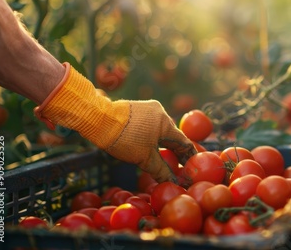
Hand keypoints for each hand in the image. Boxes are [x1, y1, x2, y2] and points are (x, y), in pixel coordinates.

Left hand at [35, 63, 196, 182]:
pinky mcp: (137, 108)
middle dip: (176, 150)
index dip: (188, 156)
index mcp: (166, 124)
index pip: (184, 142)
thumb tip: (173, 183)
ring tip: (163, 156)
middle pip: (173, 135)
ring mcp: (149, 108)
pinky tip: (148, 144)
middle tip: (177, 165)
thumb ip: (161, 170)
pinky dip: (153, 135)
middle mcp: (161, 112)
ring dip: (163, 143)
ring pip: (161, 129)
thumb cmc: (125, 139)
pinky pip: (151, 124)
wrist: (99, 119)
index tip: (191, 167)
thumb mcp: (144, 159)